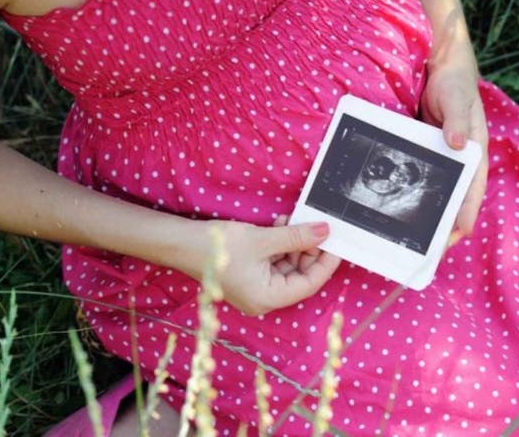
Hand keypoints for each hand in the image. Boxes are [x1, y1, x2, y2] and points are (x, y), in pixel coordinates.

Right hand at [184, 217, 340, 315]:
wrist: (181, 243)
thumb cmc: (218, 246)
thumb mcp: (264, 239)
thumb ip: (297, 237)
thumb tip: (325, 232)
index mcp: (268, 298)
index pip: (309, 284)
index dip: (325, 263)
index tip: (337, 244)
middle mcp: (263, 298)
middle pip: (299, 275)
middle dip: (308, 250)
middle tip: (317, 227)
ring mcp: (256, 288)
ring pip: (287, 266)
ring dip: (294, 243)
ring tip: (294, 221)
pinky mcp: (250, 275)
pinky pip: (274, 262)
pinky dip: (280, 245)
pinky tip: (282, 225)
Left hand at [420, 42, 488, 235]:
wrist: (439, 67)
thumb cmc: (454, 83)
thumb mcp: (457, 99)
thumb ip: (457, 120)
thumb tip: (457, 143)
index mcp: (474, 152)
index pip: (473, 188)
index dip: (467, 211)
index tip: (459, 233)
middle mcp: (459, 160)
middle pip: (454, 198)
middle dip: (445, 224)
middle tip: (429, 248)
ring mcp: (442, 159)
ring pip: (437, 193)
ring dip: (428, 213)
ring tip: (412, 238)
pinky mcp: (426, 154)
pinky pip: (421, 178)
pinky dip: (414, 193)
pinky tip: (398, 206)